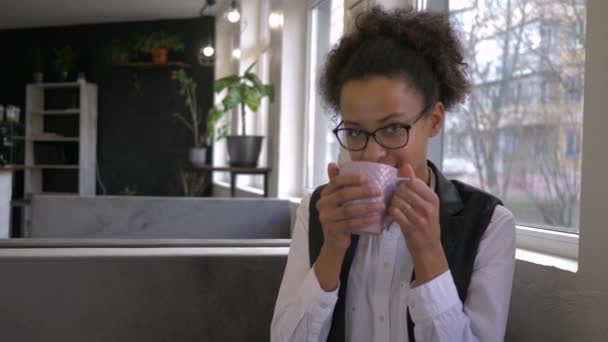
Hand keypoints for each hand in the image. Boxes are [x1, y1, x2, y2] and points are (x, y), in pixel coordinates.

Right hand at [316, 162, 384, 255]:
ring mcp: (326, 218)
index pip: (336, 182)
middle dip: (363, 192)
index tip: (368, 178)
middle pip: (344, 195)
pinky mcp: (332, 230)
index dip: (352, 179)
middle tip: (379, 191)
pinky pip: (350, 223)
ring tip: (381, 205)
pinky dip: (364, 220)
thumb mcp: (339, 200)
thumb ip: (338, 184)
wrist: (334, 242)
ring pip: (349, 210)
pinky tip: (375, 218)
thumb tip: (332, 164)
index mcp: (324, 194)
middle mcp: (322, 204)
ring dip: (367, 207)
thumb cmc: (340, 217)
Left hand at [389, 163, 447, 284]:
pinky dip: (391, 213)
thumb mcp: (425, 204)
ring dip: (392, 204)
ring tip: (394, 209)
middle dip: (395, 194)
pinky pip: (395, 213)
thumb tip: (405, 166)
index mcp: (433, 198)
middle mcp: (428, 206)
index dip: (402, 185)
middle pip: (403, 190)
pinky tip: (393, 216)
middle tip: (395, 201)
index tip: (400, 191)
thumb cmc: (425, 224)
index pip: (413, 182)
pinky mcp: (410, 227)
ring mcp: (420, 217)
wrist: (429, 249)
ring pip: (398, 200)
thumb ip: (415, 185)